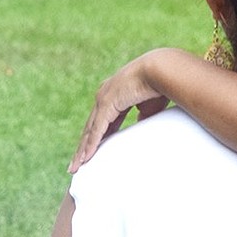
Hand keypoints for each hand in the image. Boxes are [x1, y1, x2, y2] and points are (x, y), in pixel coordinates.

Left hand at [69, 52, 171, 172]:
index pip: (101, 120)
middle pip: (90, 127)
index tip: (92, 149)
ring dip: (82, 150)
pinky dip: (91, 145)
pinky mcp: (106, 105)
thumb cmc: (159, 84)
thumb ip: (142, 115)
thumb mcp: (148, 105)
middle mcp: (104, 96)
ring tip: (76, 167)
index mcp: (113, 94)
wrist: (160, 69)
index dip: (96, 136)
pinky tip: (85, 158)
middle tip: (77, 162)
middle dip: (83, 146)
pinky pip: (96, 130)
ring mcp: (103, 100)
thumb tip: (140, 125)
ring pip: (89, 131)